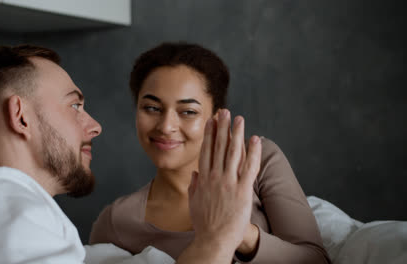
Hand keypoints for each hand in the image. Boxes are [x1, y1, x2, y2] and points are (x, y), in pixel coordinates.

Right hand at [187, 109, 261, 257]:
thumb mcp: (193, 202)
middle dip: (222, 127)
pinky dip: (253, 152)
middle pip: (219, 146)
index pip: (206, 151)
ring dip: (236, 133)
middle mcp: (214, 177)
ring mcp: (228, 183)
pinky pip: (249, 167)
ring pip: (233, 152)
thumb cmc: (204, 223)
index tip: (211, 121)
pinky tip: (255, 139)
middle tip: (225, 112)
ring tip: (239, 119)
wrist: (213, 239)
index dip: (209, 134)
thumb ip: (194, 186)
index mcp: (203, 179)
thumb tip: (195, 174)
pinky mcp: (242, 190)